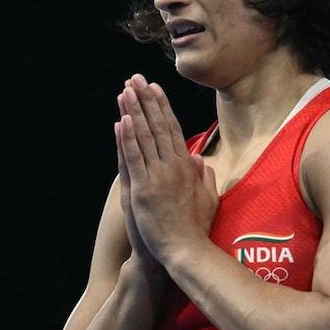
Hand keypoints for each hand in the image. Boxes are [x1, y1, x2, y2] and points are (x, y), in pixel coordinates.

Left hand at [115, 74, 217, 263]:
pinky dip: (127, 139)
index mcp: (186, 167)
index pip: (173, 129)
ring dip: (134, 112)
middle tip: (136, 78)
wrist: (186, 251)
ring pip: (144, 137)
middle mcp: (173, 166)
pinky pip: (134, 159)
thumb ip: (205, 177)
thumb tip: (199, 161)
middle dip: (146, 100)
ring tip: (125, 91)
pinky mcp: (143, 190)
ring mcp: (157, 177)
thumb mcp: (209, 198)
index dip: (162, 106)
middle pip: (157, 126)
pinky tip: (121, 121)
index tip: (155, 88)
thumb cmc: (196, 229)